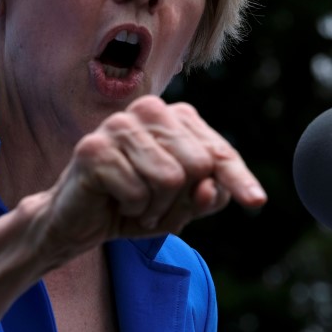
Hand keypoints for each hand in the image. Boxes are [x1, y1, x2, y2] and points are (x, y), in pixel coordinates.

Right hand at [42, 95, 266, 252]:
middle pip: (199, 165)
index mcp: (173, 117)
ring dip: (156, 208)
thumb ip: (206, 196)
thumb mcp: (180, 207)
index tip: (256, 202)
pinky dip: (132, 209)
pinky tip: (114, 201)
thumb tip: (209, 189)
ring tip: (136, 204)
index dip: (237, 179)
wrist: (75, 221)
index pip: (217, 151)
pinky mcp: (93, 148)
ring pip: (171, 178)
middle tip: (155, 208)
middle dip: (182, 201)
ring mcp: (118, 125)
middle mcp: (148, 110)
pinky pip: (138, 192)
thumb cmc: (132, 206)